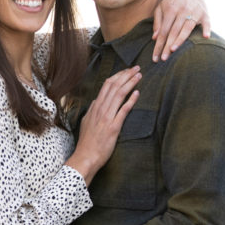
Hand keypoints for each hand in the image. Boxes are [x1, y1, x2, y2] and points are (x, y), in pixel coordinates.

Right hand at [66, 66, 139, 183]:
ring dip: (130, 83)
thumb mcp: (86, 123)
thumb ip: (92, 111)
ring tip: (139, 75)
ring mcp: (106, 117)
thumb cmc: (87, 143)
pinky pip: (123, 110)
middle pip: (114, 86)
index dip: (117, 76)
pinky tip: (137, 93)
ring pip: (118, 94)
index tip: (126, 71)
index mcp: (95, 107)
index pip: (106, 86)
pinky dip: (130, 100)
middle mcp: (100, 109)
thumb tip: (96, 102)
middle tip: (136, 68)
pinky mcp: (113, 127)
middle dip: (126, 75)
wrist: (86, 156)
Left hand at [153, 0, 211, 61]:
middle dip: (167, 46)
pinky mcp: (205, 13)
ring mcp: (194, 11)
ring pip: (187, 28)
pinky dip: (207, 29)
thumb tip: (154, 37)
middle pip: (174, 31)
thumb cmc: (171, 3)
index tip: (155, 57)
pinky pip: (207, 22)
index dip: (159, 44)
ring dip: (180, 40)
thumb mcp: (160, 8)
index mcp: (170, 9)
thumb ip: (157, 22)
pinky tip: (206, 37)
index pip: (164, 31)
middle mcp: (182, 10)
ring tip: (173, 51)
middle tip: (163, 59)